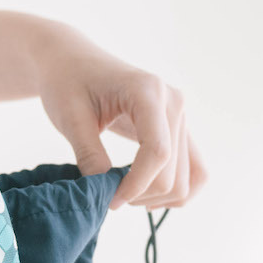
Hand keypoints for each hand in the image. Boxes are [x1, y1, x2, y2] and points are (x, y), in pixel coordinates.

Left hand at [33, 22, 205, 208]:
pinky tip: (144, 193)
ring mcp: (180, 115)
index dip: (135, 186)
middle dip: (142, 194)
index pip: (157, 153)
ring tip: (125, 195)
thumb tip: (106, 193)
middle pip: (174, 171)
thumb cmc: (67, 83)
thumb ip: (89, 155)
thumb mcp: (70, 119)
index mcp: (147, 92)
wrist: (73, 62)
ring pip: (190, 176)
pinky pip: (194, 169)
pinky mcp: (179, 127)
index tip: (109, 201)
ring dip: (159, 197)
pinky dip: (174, 189)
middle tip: (108, 198)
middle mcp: (173, 102)